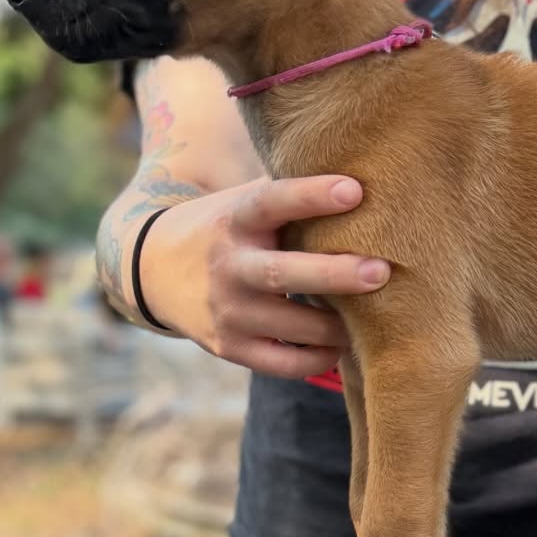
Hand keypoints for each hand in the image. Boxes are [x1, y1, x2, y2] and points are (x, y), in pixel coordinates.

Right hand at [138, 175, 389, 376]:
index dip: (311, 196)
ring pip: (290, 326)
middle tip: (381, 271)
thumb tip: (369, 172)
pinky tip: (341, 345)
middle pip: (282, 272)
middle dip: (334, 274)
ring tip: (380, 316)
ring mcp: (227, 310)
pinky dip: (318, 358)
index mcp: (236, 219)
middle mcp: (228, 265)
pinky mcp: (229, 347)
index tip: (354, 190)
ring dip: (337, 325)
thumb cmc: (231, 226)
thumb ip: (292, 192)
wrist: (155, 269)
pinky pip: (283, 363)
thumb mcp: (246, 200)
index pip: (272, 202)